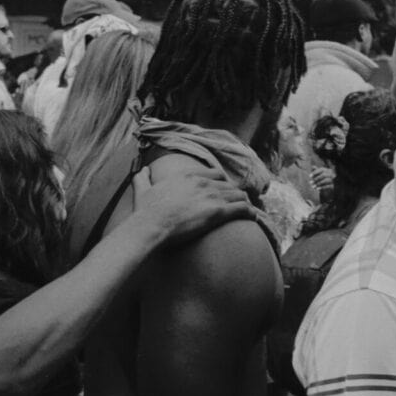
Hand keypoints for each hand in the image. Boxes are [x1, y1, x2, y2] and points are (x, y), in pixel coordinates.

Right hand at [129, 167, 254, 247]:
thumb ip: (142, 179)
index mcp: (189, 175)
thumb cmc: (147, 211)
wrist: (153, 224)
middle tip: (238, 204)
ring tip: (248, 211)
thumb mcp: (142, 190)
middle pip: (229, 185)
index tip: (223, 191)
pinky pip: (243, 209)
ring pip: (239, 195)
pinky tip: (253, 218)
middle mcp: (204, 183)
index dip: (222, 182)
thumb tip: (142, 171)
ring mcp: (213, 196)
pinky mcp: (219, 213)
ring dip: (244, 203)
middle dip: (235, 194)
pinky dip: (250, 213)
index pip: (215, 173)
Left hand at [309, 166, 333, 191]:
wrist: (326, 187)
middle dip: (316, 179)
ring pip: (326, 180)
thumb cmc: (320, 179)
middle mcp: (330, 174)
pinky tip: (317, 189)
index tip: (309, 176)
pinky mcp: (332, 185)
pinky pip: (328, 186)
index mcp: (326, 170)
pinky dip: (322, 187)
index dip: (315, 172)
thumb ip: (315, 171)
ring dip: (318, 183)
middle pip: (323, 175)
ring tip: (313, 186)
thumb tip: (313, 167)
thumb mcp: (317, 175)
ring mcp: (332, 180)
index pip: (321, 169)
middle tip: (310, 182)